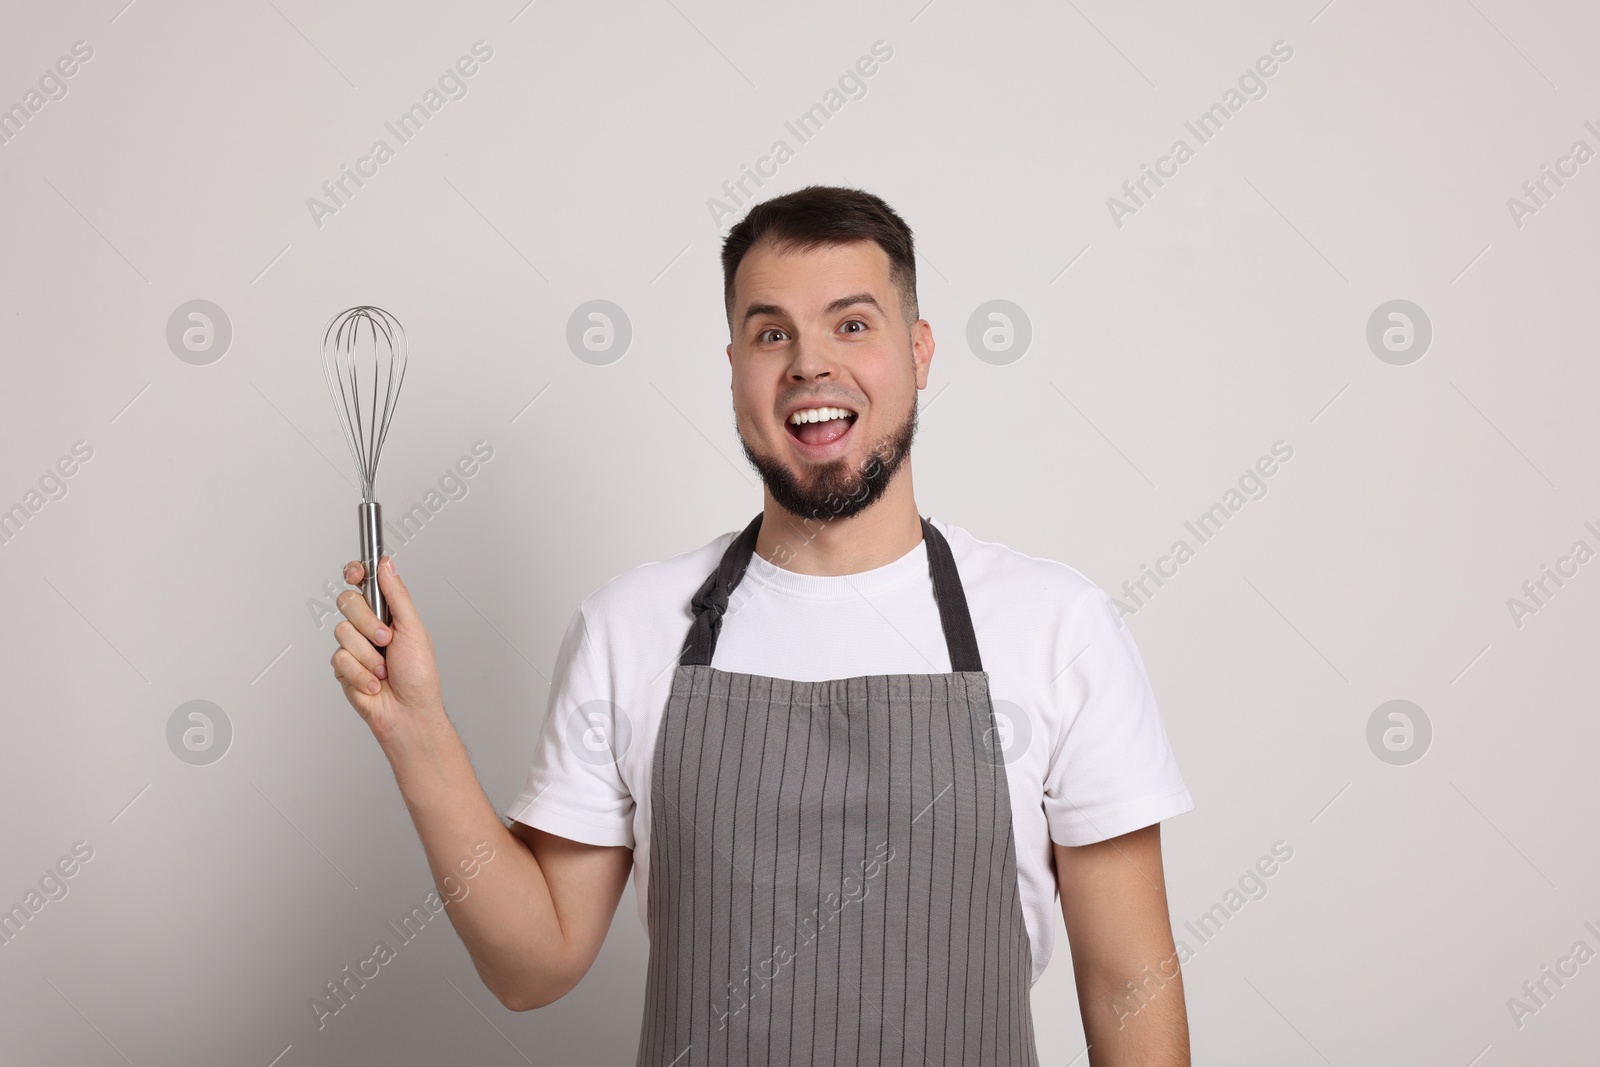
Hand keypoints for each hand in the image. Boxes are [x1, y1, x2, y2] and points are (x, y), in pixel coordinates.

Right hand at [330, 555, 443, 743]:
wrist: (407, 712)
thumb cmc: (419, 674)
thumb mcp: (413, 629)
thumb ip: (397, 595)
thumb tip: (387, 564)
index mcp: (387, 613)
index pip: (363, 582)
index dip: (355, 572)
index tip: (355, 573)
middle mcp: (368, 626)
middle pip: (347, 602)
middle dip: (368, 623)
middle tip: (386, 640)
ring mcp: (354, 646)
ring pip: (342, 631)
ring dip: (367, 655)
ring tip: (384, 670)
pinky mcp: (342, 667)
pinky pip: (339, 659)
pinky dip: (360, 673)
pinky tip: (374, 683)